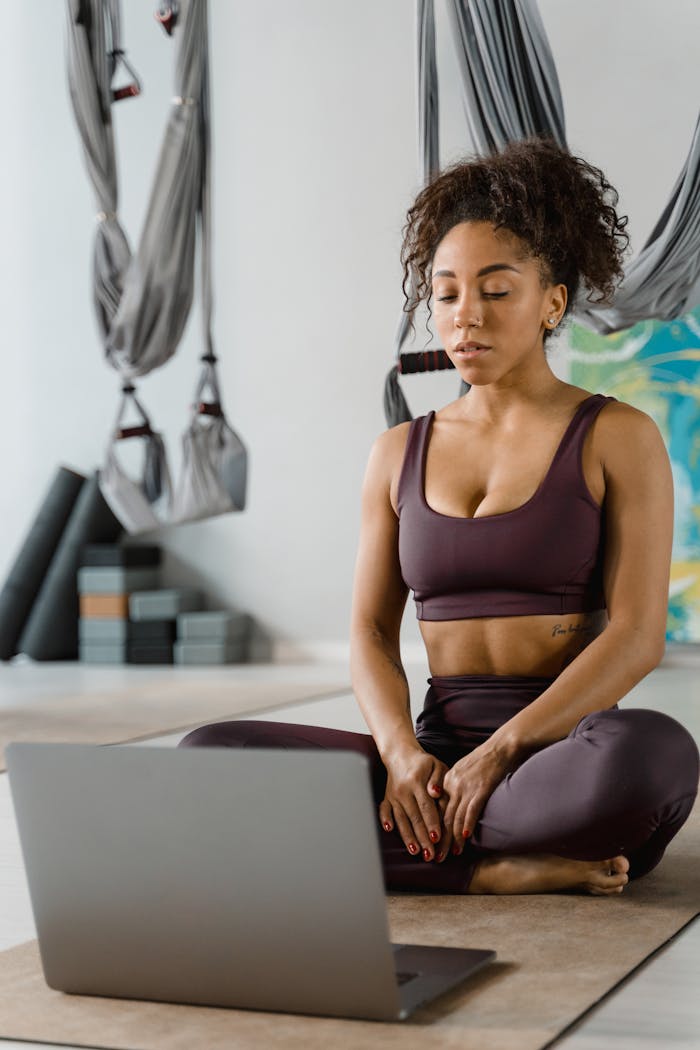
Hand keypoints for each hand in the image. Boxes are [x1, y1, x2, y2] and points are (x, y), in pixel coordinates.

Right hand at [379, 746, 448, 860]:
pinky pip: (384, 810)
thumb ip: (438, 779)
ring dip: (407, 836)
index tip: (437, 838)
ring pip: (401, 818)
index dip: (431, 823)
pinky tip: (389, 830)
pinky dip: (385, 820)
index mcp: (417, 782)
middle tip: (430, 854)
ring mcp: (393, 795)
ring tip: (415, 851)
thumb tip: (435, 792)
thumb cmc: (424, 763)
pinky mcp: (387, 798)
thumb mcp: (436, 765)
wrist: (401, 754)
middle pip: (414, 817)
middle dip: (422, 837)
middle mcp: (403, 790)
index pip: (426, 806)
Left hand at [436, 742, 516, 859]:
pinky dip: (467, 824)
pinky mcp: (481, 788)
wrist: (503, 745)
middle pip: (444, 816)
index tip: (433, 844)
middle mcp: (453, 784)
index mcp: (448, 780)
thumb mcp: (465, 770)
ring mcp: (466, 786)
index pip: (438, 809)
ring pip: (455, 816)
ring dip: (453, 838)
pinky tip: (464, 837)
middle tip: (437, 857)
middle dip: (440, 839)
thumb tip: (456, 805)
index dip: (435, 828)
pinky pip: (471, 810)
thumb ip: (457, 786)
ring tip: (451, 854)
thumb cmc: (487, 758)